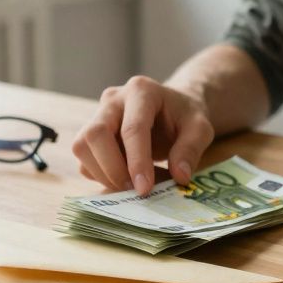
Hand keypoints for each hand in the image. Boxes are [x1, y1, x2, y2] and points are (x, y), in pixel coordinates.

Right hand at [72, 76, 215, 194]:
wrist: (172, 109)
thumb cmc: (184, 116)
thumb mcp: (200, 129)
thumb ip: (190, 150)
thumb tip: (180, 177)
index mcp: (141, 91)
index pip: (132, 128)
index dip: (137, 161)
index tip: (145, 189)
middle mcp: (113, 99)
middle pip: (95, 134)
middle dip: (112, 168)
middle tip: (136, 191)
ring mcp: (97, 114)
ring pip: (82, 147)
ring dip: (104, 174)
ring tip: (133, 186)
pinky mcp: (90, 134)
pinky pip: (84, 159)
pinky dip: (101, 176)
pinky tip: (126, 179)